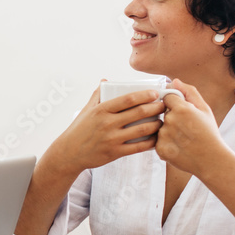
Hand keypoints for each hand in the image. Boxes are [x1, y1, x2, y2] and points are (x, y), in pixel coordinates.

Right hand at [46, 84, 167, 174]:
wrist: (69, 153)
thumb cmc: (78, 130)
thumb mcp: (86, 110)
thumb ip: (97, 95)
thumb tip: (105, 80)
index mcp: (101, 110)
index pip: (128, 99)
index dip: (145, 95)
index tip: (155, 94)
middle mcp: (107, 123)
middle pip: (139, 113)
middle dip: (156, 108)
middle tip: (165, 106)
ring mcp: (112, 139)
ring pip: (142, 129)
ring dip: (156, 125)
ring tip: (163, 121)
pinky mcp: (115, 152)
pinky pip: (138, 147)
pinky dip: (150, 142)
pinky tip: (156, 139)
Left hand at [155, 79, 230, 175]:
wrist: (211, 160)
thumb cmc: (209, 133)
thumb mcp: (204, 109)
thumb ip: (189, 92)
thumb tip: (173, 81)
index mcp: (181, 108)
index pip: (167, 97)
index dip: (174, 104)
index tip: (182, 112)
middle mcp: (170, 121)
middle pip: (162, 113)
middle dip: (171, 117)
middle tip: (185, 128)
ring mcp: (164, 136)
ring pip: (159, 127)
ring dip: (167, 131)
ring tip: (183, 139)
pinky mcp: (160, 149)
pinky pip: (157, 141)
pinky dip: (166, 143)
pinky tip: (178, 147)